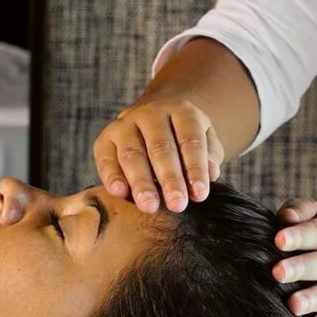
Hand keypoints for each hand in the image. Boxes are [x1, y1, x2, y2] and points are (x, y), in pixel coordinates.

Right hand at [93, 98, 224, 213]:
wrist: (156, 119)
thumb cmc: (185, 139)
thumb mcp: (205, 141)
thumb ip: (210, 156)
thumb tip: (211, 174)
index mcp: (180, 110)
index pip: (190, 140)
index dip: (196, 168)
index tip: (200, 194)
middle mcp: (150, 113)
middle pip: (160, 147)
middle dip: (169, 178)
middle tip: (177, 205)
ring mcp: (125, 124)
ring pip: (132, 154)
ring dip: (141, 182)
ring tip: (150, 206)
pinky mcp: (105, 139)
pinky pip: (106, 158)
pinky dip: (112, 177)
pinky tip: (120, 194)